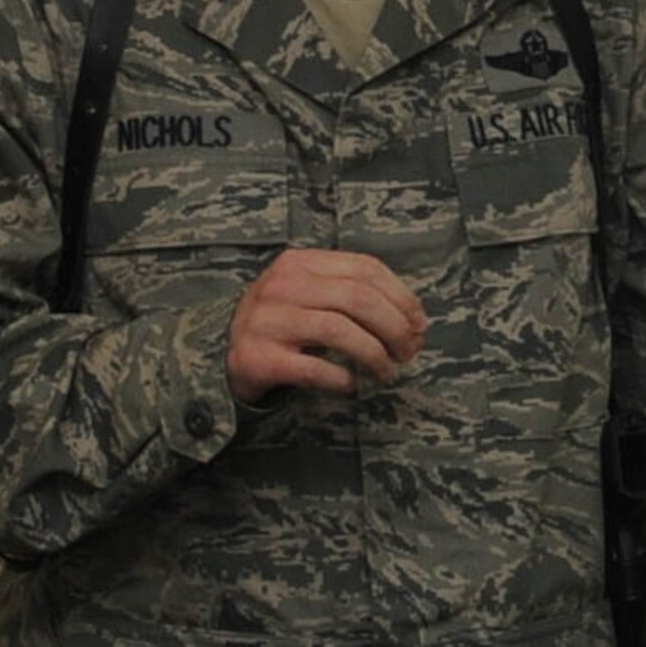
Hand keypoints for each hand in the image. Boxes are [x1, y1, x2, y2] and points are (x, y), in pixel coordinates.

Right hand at [226, 248, 426, 401]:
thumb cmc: (285, 324)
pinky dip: (341, 378)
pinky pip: (313, 368)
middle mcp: (281, 286)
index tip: (419, 324)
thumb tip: (416, 321)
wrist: (227, 355)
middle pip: (358, 298)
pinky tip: (351, 384)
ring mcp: (267, 321)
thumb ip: (356, 296)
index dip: (401, 296)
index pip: (365, 268)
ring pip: (339, 330)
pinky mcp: (258, 358)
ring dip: (374, 354)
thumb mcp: (312, 294)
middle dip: (394, 327)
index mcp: (300, 262)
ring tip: (387, 371)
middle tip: (408, 352)